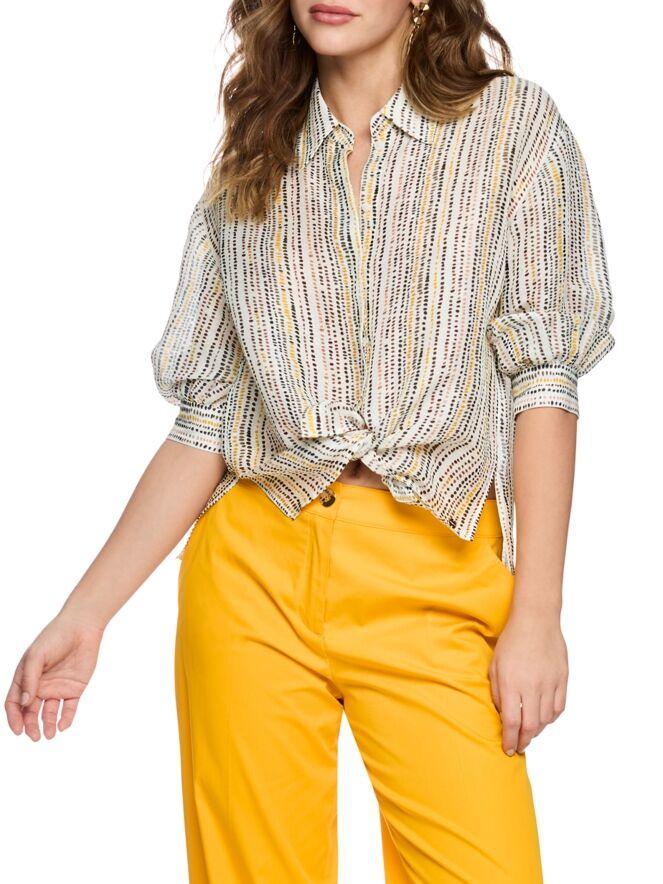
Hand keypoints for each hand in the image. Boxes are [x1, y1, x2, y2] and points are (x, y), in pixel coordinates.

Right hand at [5, 611, 104, 740]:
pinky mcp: (74, 688)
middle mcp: (40, 685)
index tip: (18, 730)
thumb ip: (29, 679)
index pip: (14, 702)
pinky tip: (63, 726)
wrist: (82, 627)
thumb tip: (24, 703)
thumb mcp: (36, 656)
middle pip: (30, 711)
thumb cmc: (55, 637)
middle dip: (30, 725)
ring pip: (49, 713)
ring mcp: (57, 688)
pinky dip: (66, 718)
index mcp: (25, 677)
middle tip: (34, 736)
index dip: (14, 717)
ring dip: (47, 725)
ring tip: (48, 735)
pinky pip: (69, 708)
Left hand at [489, 608, 567, 754]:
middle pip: (531, 726)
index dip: (509, 740)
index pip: (511, 722)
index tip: (507, 749)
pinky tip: (543, 718)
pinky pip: (559, 708)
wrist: (536, 620)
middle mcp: (533, 686)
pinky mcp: (563, 679)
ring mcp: (550, 683)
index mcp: (513, 683)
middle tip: (518, 746)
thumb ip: (497, 693)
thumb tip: (502, 715)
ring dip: (537, 730)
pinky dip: (551, 718)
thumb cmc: (512, 641)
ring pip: (546, 719)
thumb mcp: (495, 666)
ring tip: (528, 733)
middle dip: (523, 741)